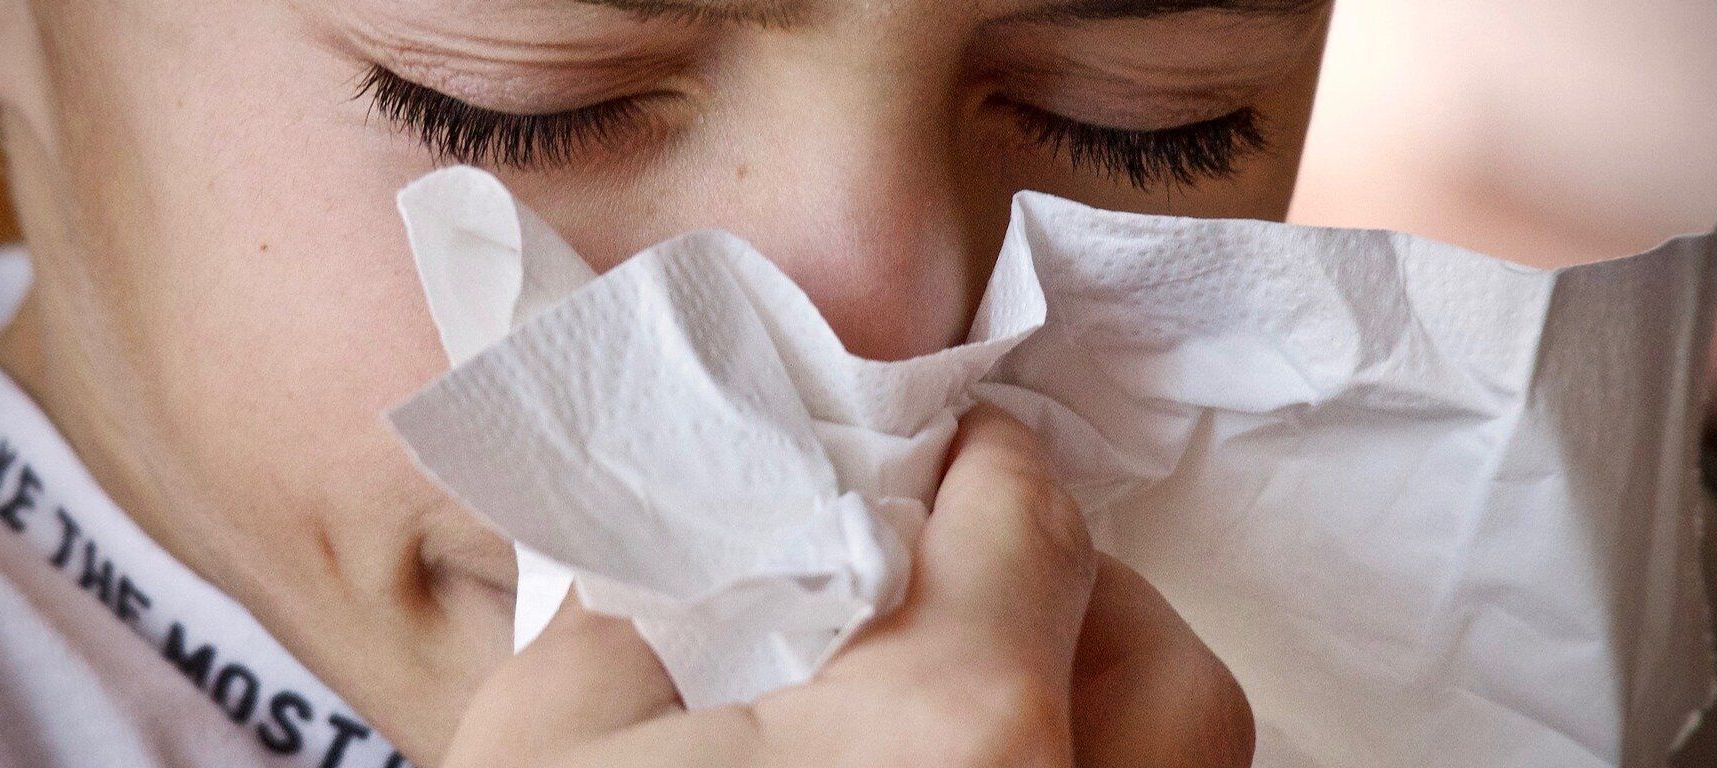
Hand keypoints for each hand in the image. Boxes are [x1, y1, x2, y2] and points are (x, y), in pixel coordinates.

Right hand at [441, 406, 1253, 766]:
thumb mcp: (555, 737)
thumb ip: (655, 604)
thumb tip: (719, 548)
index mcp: (951, 734)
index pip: (1031, 524)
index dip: (987, 463)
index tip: (953, 451)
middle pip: (1162, 666)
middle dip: (1080, 593)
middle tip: (972, 569)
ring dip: (1104, 707)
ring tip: (977, 690)